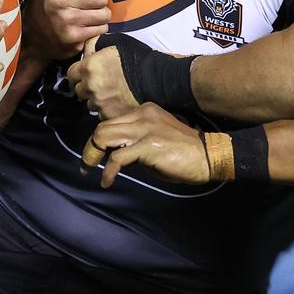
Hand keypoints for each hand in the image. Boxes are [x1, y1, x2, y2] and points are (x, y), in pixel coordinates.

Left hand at [66, 37, 137, 118]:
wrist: (156, 79)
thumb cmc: (136, 58)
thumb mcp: (114, 43)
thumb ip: (94, 45)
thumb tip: (86, 51)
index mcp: (89, 67)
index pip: (71, 73)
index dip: (79, 72)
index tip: (87, 72)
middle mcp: (90, 87)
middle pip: (79, 90)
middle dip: (87, 86)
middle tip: (100, 83)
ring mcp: (99, 103)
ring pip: (90, 103)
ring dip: (96, 99)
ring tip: (111, 94)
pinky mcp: (109, 115)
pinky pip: (101, 114)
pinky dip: (107, 109)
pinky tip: (117, 103)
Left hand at [80, 103, 209, 187]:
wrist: (207, 156)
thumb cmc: (183, 153)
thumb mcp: (155, 142)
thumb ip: (135, 142)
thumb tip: (115, 154)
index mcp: (144, 111)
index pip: (111, 122)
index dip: (98, 140)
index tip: (92, 155)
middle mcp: (142, 115)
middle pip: (102, 127)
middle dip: (90, 148)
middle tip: (86, 166)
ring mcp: (144, 128)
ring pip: (104, 136)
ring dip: (92, 156)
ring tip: (90, 171)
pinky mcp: (147, 145)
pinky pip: (117, 157)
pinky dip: (109, 171)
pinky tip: (108, 181)